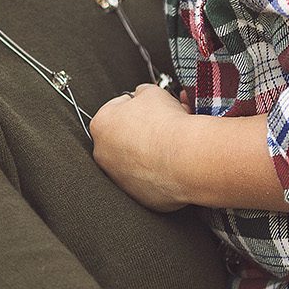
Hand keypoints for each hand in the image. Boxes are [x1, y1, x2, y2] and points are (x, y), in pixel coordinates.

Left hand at [88, 83, 192, 211]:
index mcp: (101, 125)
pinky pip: (150, 180)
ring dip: (151, 151)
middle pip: (123, 137)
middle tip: (162, 125)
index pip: (115, 110)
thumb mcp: (152, 92)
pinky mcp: (139, 196)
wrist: (187, 158)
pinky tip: (174, 162)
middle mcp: (103, 155)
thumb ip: (141, 94)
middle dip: (142, 130)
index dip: (136, 106)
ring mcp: (120, 178)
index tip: (150, 108)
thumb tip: (142, 96)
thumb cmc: (167, 124)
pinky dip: (160, 172)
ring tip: (172, 143)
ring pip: (136, 160)